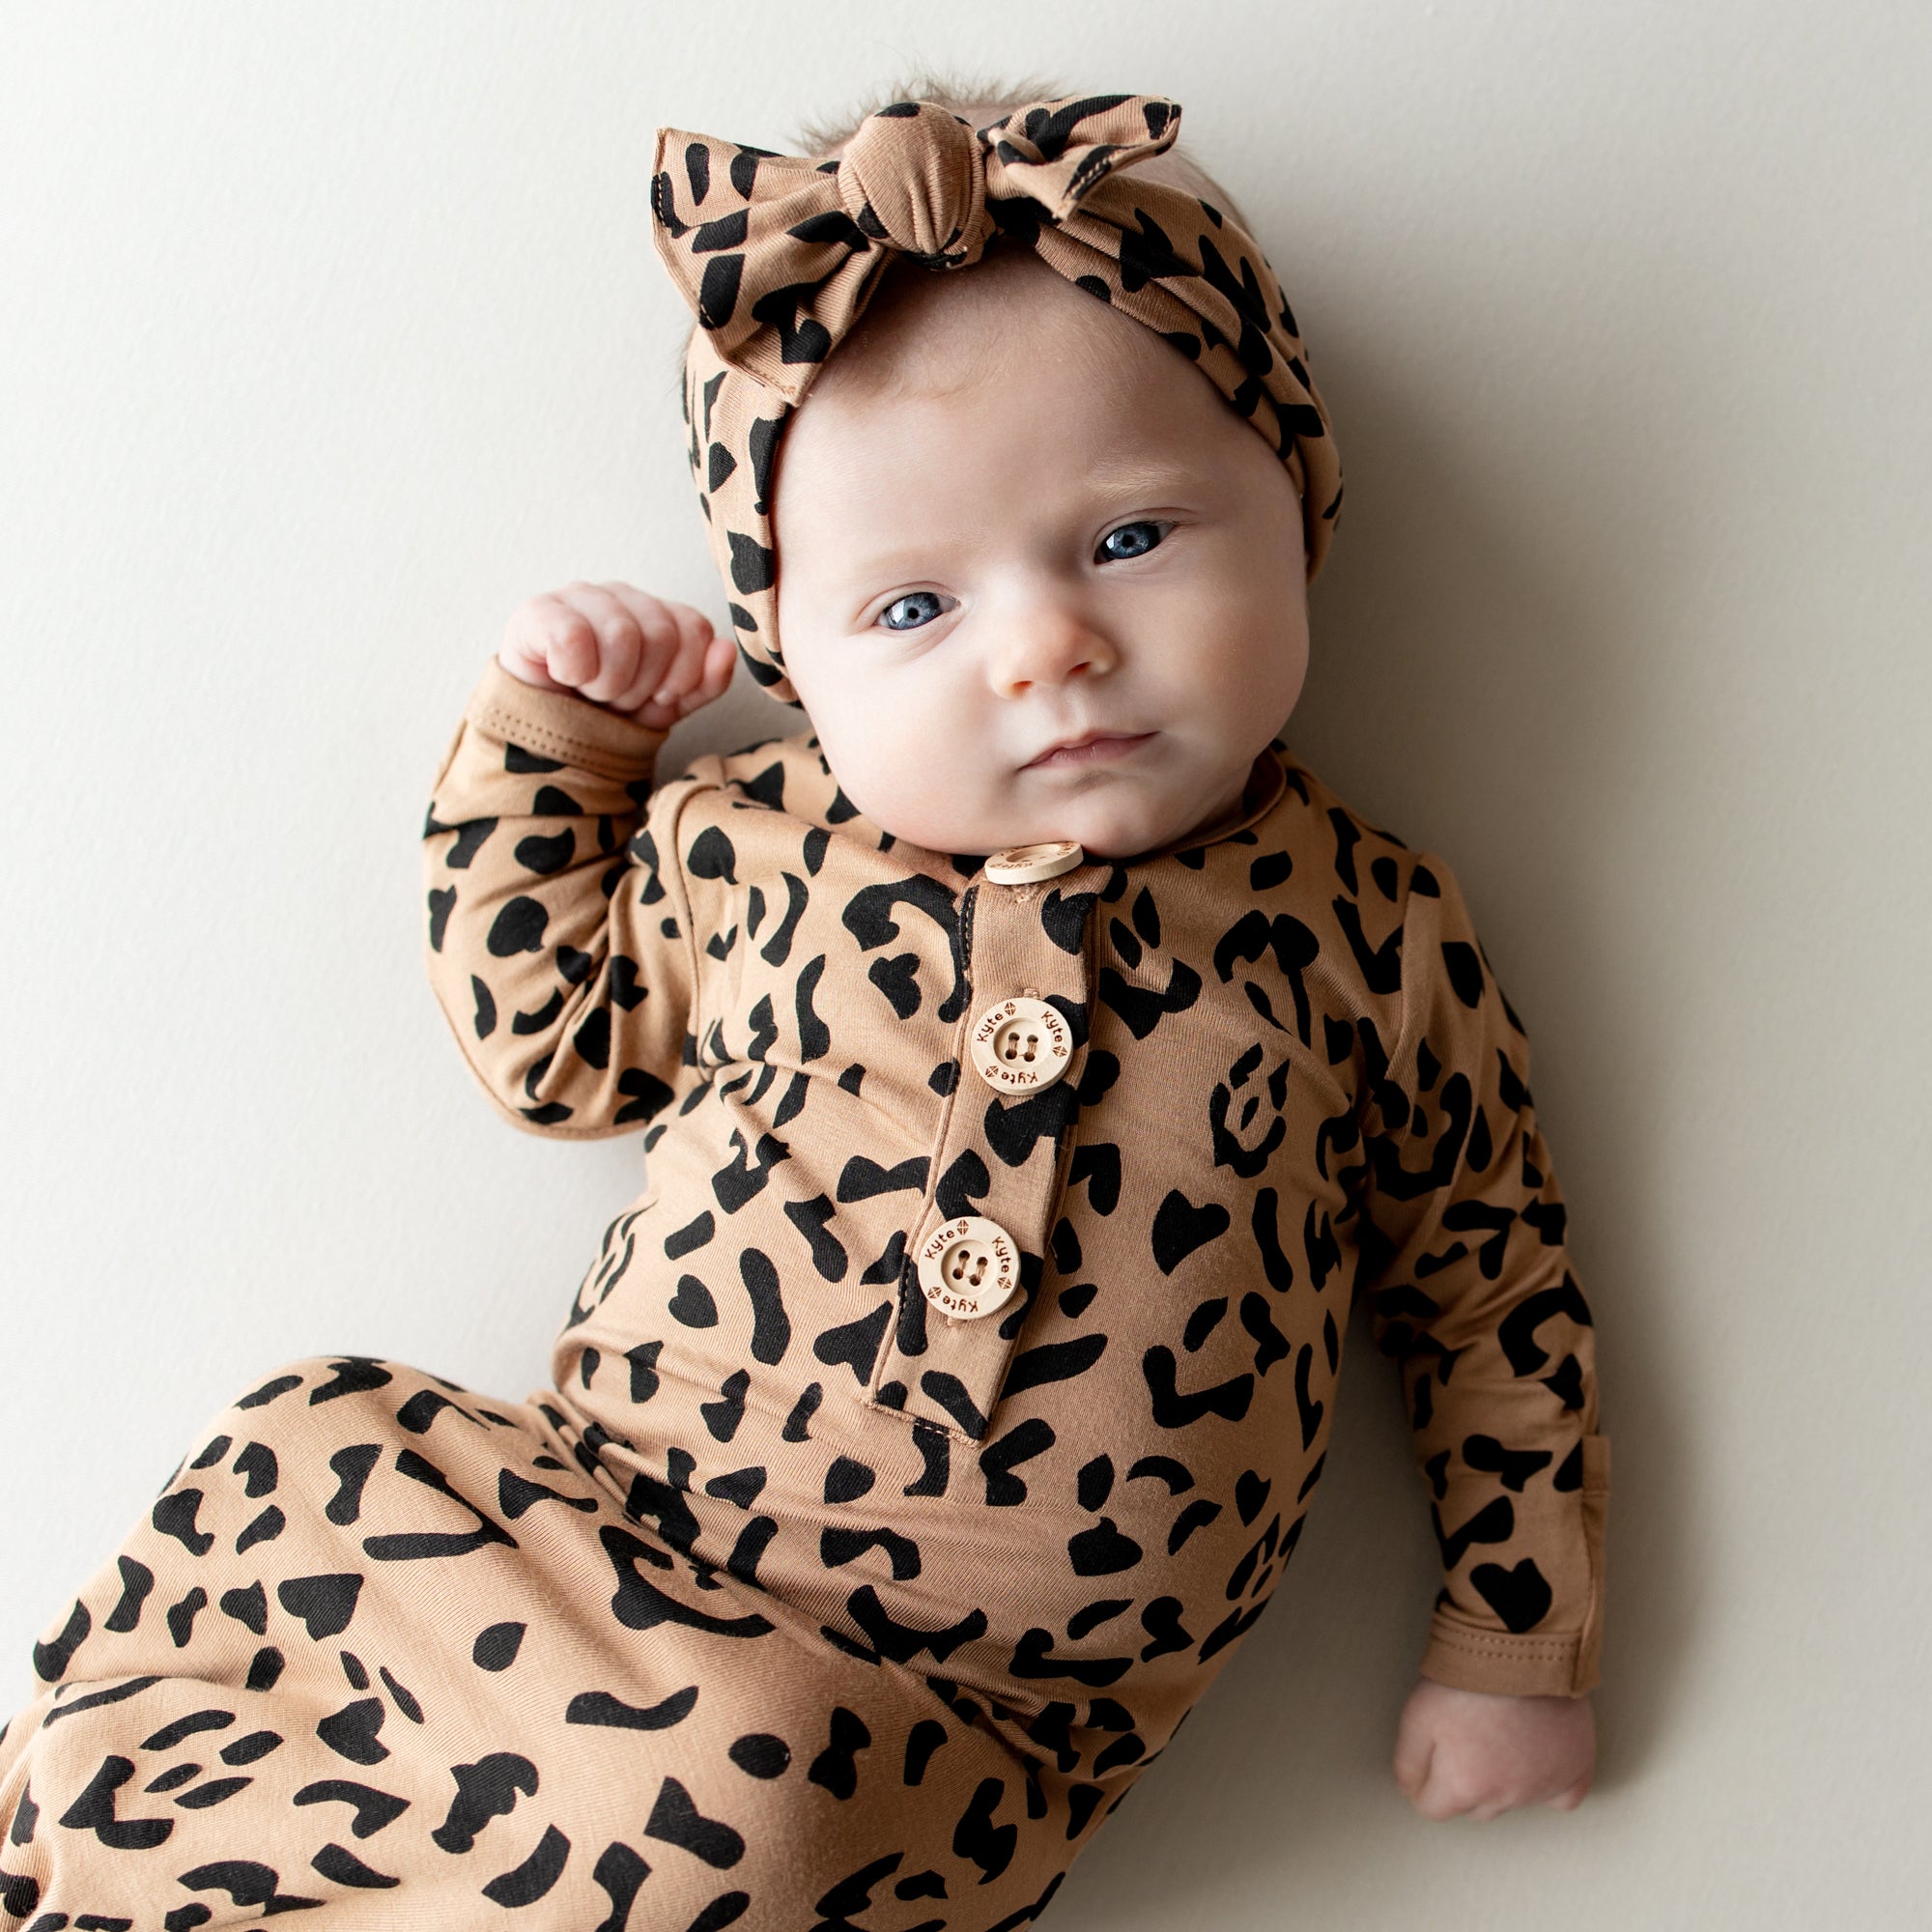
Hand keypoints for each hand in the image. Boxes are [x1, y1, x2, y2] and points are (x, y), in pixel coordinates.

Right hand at [500, 581, 735, 729]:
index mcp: (657, 611)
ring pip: (620, 635)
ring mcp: (579, 596)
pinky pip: (573, 637)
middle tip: (616, 699)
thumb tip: (726, 648)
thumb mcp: (666, 707)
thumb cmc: (608, 715)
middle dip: (640, 686)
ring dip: (607, 684)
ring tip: (590, 692)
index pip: (695, 628)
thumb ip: (704, 682)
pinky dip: (573, 673)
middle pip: (660, 634)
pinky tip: (563, 678)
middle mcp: (621, 595)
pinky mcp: (537, 611)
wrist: (546, 738)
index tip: (656, 698)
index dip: (680, 677)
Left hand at [1393, 1677, 1594, 1820]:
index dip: (1423, 1783)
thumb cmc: (1469, 1679)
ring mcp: (1545, 1785)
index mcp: (1464, 1786)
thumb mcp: (1415, 1716)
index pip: (1433, 1808)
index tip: (1428, 1759)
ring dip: (1504, 1780)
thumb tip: (1410, 1789)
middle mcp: (1507, 1796)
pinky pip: (1564, 1796)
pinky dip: (1551, 1784)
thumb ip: (1407, 1763)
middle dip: (1465, 1783)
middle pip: (1476, 1808)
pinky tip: (1539, 1761)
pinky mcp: (1576, 1769)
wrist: (1520, 1649)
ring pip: (1515, 1800)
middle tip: (1465, 1739)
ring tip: (1499, 1734)